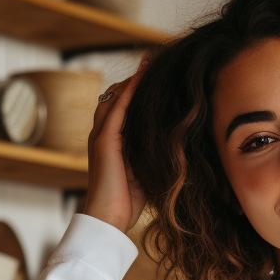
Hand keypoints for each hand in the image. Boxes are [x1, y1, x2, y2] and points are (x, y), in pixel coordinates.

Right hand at [83, 61, 147, 233]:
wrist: (109, 219)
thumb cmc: (129, 202)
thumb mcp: (145, 171)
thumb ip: (153, 155)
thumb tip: (179, 149)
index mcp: (112, 140)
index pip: (123, 105)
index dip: (138, 89)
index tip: (158, 76)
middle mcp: (103, 133)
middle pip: (116, 95)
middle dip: (135, 78)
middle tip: (155, 60)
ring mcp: (101, 136)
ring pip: (115, 97)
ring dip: (133, 79)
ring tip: (150, 61)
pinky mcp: (103, 142)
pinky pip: (117, 110)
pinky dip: (129, 92)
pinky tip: (141, 78)